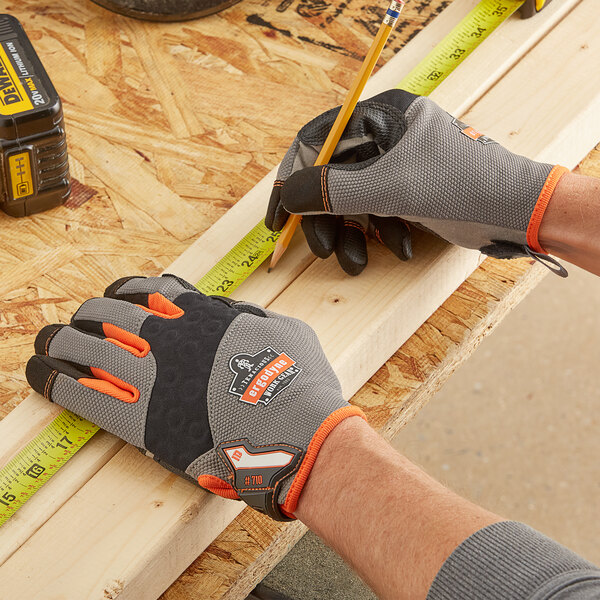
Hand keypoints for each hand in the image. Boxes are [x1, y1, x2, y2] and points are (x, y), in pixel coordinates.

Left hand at [25, 275, 363, 520]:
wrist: (298, 430)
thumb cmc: (300, 381)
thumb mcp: (285, 330)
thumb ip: (251, 318)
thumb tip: (232, 314)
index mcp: (204, 315)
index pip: (152, 290)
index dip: (129, 290)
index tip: (118, 296)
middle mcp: (171, 338)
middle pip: (112, 314)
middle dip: (90, 314)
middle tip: (78, 320)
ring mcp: (152, 377)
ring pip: (88, 348)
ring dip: (62, 341)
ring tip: (45, 342)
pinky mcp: (141, 420)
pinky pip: (84, 396)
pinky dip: (55, 383)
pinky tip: (38, 376)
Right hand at [266, 89, 567, 273]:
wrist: (515, 211)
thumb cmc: (459, 186)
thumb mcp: (387, 188)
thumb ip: (331, 191)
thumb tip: (287, 194)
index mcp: (381, 116)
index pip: (317, 142)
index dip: (291, 181)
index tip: (278, 218)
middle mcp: (387, 135)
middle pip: (333, 177)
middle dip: (327, 219)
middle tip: (322, 249)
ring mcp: (398, 163)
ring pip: (354, 200)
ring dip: (354, 234)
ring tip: (359, 260)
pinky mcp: (410, 189)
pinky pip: (377, 211)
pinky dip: (382, 233)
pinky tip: (402, 245)